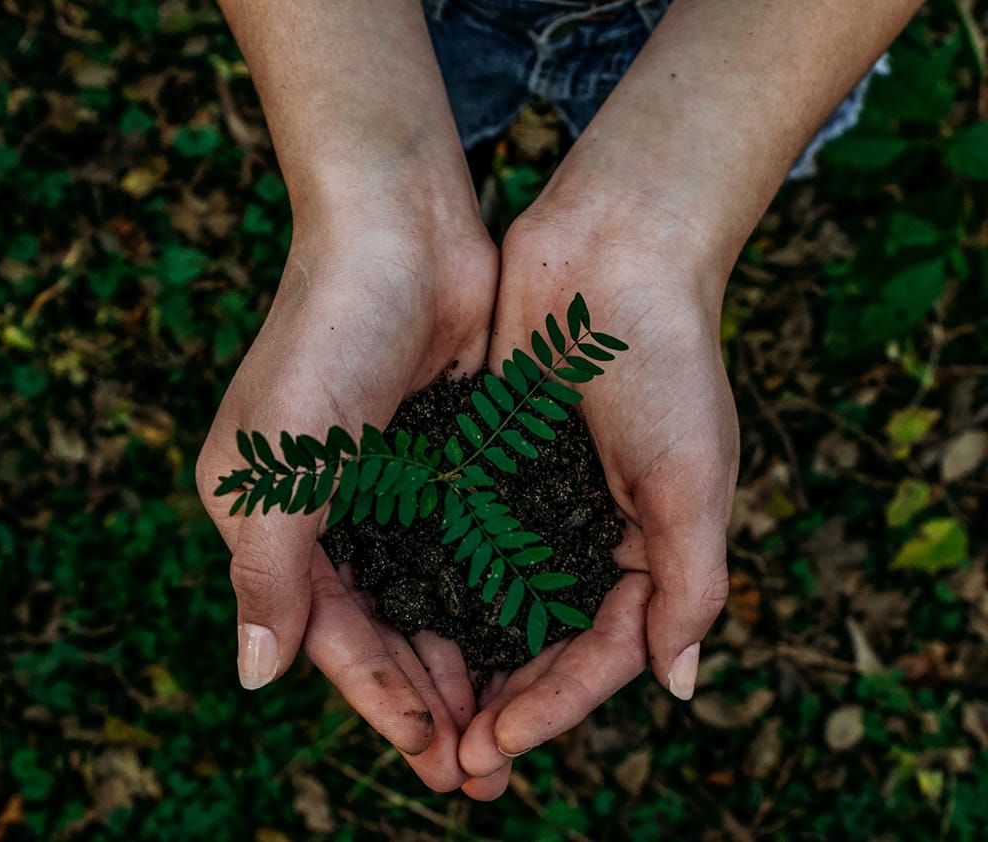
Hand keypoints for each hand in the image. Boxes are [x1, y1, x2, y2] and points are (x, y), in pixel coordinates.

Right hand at [196, 211, 497, 790]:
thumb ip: (266, 571)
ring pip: (430, 596)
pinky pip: (468, 545)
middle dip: (429, 697)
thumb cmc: (328, 335)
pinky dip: (492, 594)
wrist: (400, 230)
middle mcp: (330, 510)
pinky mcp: (445, 459)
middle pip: (383, 628)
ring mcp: (392, 486)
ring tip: (510, 722)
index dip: (379, 698)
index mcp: (273, 517)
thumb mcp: (279, 460)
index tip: (433, 754)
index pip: (329, 632)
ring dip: (465, 658)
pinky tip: (527, 637)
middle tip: (481, 767)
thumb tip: (255, 676)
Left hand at [457, 200, 737, 798]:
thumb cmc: (668, 362)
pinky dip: (434, 582)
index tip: (499, 744)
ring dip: (461, 658)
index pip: (601, 652)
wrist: (612, 252)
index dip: (554, 705)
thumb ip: (691, 584)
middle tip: (452, 761)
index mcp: (648, 548)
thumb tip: (679, 686)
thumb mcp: (694, 479)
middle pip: (541, 641)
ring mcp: (534, 498)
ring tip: (420, 715)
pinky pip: (458, 536)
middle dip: (501, 701)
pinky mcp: (488, 460)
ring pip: (492, 600)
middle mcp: (588, 533)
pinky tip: (397, 622)